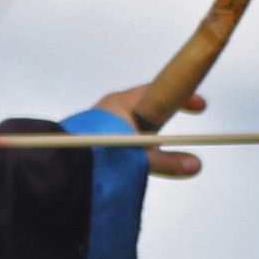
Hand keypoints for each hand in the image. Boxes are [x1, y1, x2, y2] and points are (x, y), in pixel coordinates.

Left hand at [92, 82, 206, 177]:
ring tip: (159, 148)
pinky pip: (120, 137)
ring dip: (149, 132)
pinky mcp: (91, 140)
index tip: (201, 106)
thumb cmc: (94, 154)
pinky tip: (135, 159)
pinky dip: (134, 144)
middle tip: (185, 119)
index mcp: (122, 102)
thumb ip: (166, 161)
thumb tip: (196, 165)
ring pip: (132, 124)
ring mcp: (99, 124)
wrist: (57, 167)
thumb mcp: (137, 156)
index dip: (182, 97)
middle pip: (147, 106)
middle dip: (167, 113)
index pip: (159, 91)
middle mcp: (110, 109)